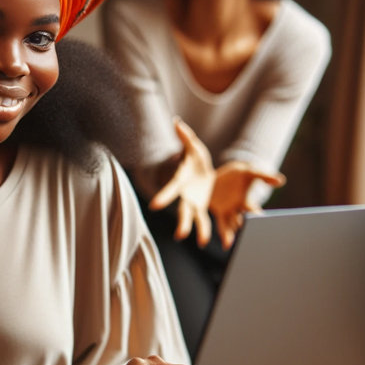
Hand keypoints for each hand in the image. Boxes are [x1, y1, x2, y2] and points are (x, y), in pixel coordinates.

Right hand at [148, 119, 214, 246]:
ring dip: (198, 230)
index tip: (154, 206)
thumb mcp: (193, 146)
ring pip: (194, 218)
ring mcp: (193, 203)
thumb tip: (177, 121)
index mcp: (181, 181)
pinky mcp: (202, 207)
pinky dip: (206, 229)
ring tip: (202, 242)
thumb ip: (185, 136)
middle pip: (182, 210)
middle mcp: (185, 195)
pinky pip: (205, 220)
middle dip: (182, 222)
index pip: (170, 190)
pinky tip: (209, 241)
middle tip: (180, 235)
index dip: (163, 197)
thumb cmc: (195, 158)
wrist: (201, 170)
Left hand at [208, 161, 285, 248]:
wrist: (215, 173)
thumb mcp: (250, 172)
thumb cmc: (236, 175)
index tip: (264, 226)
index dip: (260, 220)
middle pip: (243, 225)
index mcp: (246, 203)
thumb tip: (282, 181)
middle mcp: (236, 210)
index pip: (255, 214)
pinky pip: (214, 223)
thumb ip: (264, 176)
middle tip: (250, 241)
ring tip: (229, 245)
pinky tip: (216, 243)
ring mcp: (224, 212)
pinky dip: (217, 233)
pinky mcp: (213, 211)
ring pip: (228, 227)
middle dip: (246, 232)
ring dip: (229, 236)